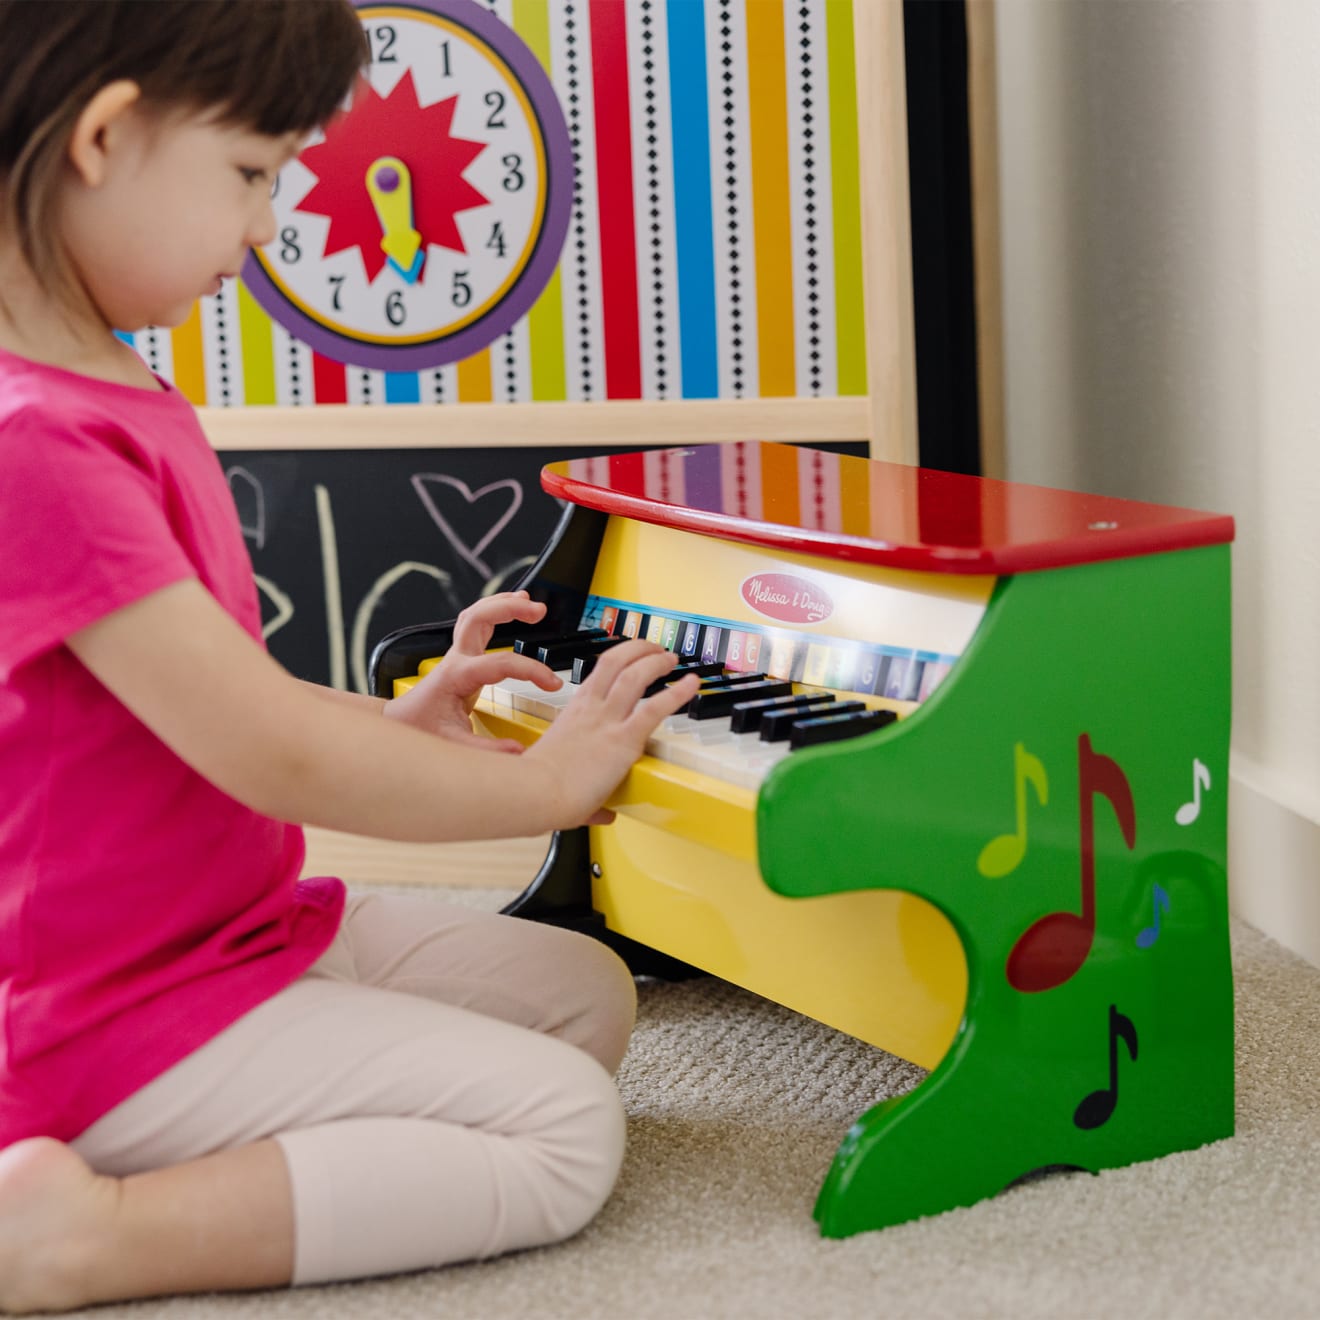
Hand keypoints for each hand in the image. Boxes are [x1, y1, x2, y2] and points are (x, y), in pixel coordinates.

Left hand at [383, 590, 557, 752]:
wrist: (400, 725)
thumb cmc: (420, 729)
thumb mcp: (453, 745)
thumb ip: (486, 750)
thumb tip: (518, 752)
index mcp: (455, 676)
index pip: (500, 663)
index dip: (530, 670)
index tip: (552, 683)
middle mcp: (455, 660)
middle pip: (478, 618)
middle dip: (509, 608)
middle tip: (539, 610)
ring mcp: (457, 656)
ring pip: (476, 615)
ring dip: (501, 603)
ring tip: (528, 600)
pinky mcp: (462, 660)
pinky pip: (476, 625)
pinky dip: (495, 612)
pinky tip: (509, 608)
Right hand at [523, 639, 700, 825]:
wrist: (534, 793)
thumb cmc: (538, 788)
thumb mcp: (560, 778)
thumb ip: (586, 794)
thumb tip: (603, 815)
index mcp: (574, 711)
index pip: (599, 672)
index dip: (619, 659)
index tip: (632, 658)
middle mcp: (591, 709)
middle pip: (617, 661)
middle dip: (639, 648)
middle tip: (656, 649)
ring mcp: (607, 721)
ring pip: (636, 675)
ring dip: (657, 662)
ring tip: (671, 659)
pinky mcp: (623, 739)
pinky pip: (656, 707)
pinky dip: (677, 692)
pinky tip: (691, 684)